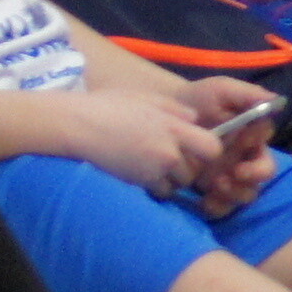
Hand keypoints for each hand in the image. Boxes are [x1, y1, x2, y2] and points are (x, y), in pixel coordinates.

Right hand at [66, 90, 231, 197]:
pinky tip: (143, 174)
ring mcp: (153, 170)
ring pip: (178, 185)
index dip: (209, 150)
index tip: (198, 147)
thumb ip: (178, 110)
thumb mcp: (150, 99)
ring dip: (172, 179)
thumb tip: (196, 120)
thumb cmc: (112, 106)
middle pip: (195, 171)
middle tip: (172, 157)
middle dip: (188, 167)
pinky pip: (159, 192)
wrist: (79, 124)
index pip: (212, 148)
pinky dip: (156, 188)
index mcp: (175, 127)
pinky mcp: (137, 182)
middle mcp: (169, 152)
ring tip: (155, 165)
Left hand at [170, 79, 278, 218]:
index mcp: (251, 136)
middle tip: (234, 173)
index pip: (266, 149)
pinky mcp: (210, 191)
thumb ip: (247, 94)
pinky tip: (203, 202)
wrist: (160, 116)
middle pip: (263, 174)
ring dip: (236, 194)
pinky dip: (217, 208)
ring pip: (246, 193)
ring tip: (216, 185)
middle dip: (253, 177)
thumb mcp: (220, 90)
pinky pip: (223, 207)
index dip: (258, 153)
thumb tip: (277, 101)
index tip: (244, 145)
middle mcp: (244, 157)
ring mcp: (228, 176)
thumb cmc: (194, 99)